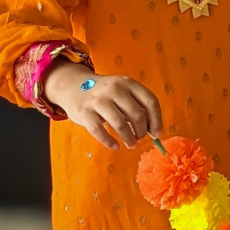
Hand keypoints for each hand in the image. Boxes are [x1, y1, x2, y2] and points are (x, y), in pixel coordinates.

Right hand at [42, 59, 162, 150]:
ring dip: (129, 138)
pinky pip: (99, 131)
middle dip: (142, 131)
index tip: (157, 133)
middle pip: (137, 114)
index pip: (150, 101)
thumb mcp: (121, 89)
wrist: (73, 85)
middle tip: (140, 138)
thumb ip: (135, 103)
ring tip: (132, 144)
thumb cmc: (104, 92)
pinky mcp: (85, 112)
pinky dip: (109, 141)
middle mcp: (115, 89)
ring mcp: (99, 100)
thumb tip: (152, 128)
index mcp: (128, 83)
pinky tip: (115, 146)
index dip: (156, 119)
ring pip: (120, 124)